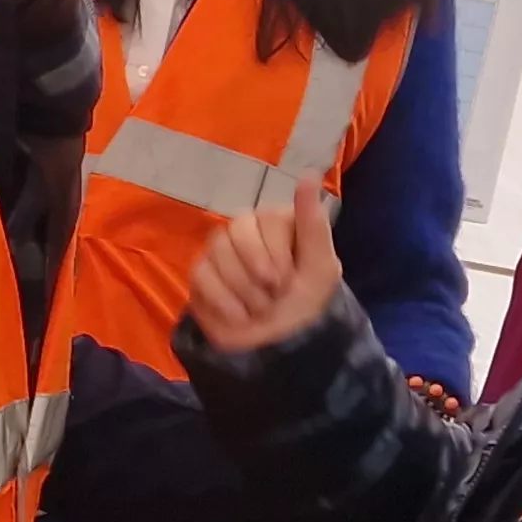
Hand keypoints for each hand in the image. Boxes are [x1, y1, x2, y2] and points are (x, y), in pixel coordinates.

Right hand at [187, 200, 342, 355]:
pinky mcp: (200, 276)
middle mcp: (246, 231)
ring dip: (243, 288)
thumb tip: (309, 175)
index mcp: (277, 224)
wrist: (282, 347)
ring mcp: (219, 252)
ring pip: (218, 251)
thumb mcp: (321, 266)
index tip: (288, 279)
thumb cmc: (306, 305)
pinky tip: (240, 317)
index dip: (276, 251)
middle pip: (237, 229)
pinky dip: (224, 301)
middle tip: (274, 293)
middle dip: (257, 268)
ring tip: (260, 310)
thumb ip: (313, 222)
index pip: (266, 217)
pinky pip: (201, 275)